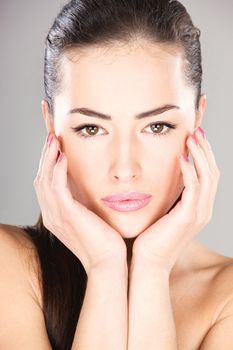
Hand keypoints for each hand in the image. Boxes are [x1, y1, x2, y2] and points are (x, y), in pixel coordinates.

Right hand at [33, 132, 125, 274]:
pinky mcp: (66, 215)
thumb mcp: (90, 217)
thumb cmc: (104, 240)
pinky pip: (56, 188)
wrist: (109, 262)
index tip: (55, 144)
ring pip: (44, 179)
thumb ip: (83, 202)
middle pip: (40, 178)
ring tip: (54, 139)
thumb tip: (88, 185)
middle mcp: (51, 214)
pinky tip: (62, 156)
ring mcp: (56, 215)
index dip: (48, 162)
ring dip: (49, 157)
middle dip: (45, 155)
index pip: (46, 182)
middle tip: (51, 135)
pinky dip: (57, 170)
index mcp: (55, 214)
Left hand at [132, 127, 219, 273]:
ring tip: (191, 137)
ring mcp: (199, 214)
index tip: (194, 137)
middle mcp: (204, 210)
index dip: (204, 155)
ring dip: (200, 155)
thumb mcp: (165, 212)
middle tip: (196, 131)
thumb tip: (164, 176)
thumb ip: (171, 195)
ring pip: (207, 178)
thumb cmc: (152, 236)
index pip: (208, 175)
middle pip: (212, 173)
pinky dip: (190, 171)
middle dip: (205, 150)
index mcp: (199, 208)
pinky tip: (182, 157)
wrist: (149, 262)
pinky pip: (194, 189)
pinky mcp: (188, 217)